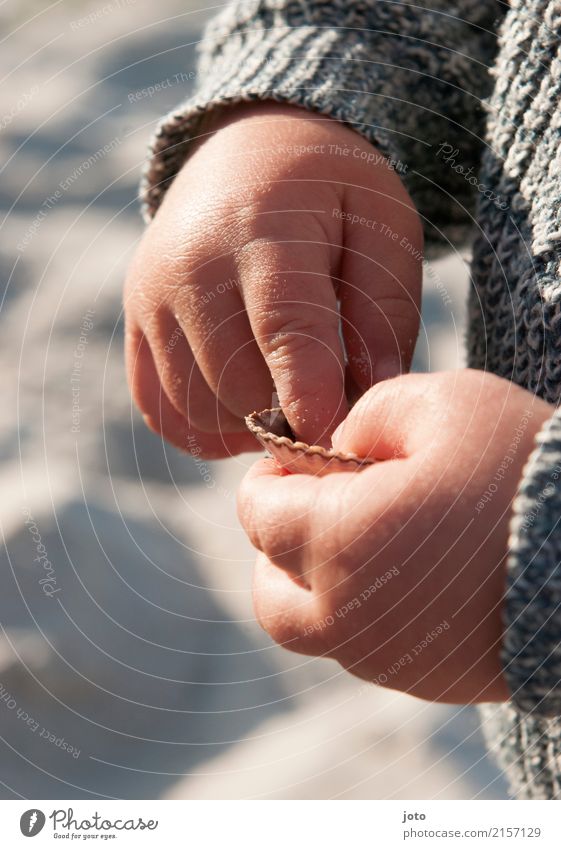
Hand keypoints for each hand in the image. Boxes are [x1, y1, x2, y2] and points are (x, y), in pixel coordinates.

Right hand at [125, 103, 421, 456]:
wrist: (247, 149)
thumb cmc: (329, 191)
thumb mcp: (384, 225)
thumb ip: (385, 307)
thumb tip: (373, 390)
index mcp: (261, 229)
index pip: (286, 333)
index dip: (316, 401)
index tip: (342, 439)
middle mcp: (190, 268)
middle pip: (239, 386)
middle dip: (291, 417)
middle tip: (329, 404)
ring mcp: (151, 298)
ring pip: (198, 409)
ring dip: (250, 427)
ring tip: (289, 398)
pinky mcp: (134, 323)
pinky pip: (161, 410)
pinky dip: (206, 428)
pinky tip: (244, 407)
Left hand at [237, 370, 551, 702]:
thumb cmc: (525, 473)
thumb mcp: (444, 404)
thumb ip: (369, 414)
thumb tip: (339, 445)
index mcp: (341, 540)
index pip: (258, 513)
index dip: (269, 476)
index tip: (298, 457)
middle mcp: (349, 613)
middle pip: (269, 590)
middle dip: (276, 543)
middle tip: (315, 504)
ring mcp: (387, 656)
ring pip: (310, 629)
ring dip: (313, 582)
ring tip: (362, 537)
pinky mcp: (425, 678)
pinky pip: (362, 648)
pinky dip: (359, 611)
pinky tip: (402, 572)